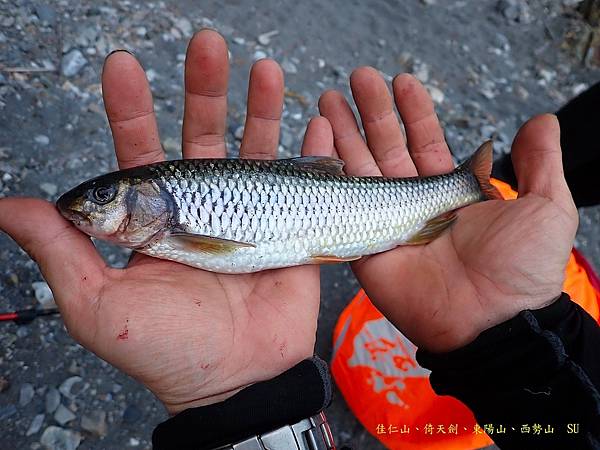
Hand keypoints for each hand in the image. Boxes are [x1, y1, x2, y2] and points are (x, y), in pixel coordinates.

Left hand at [0, 30, 334, 413]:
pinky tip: (316, 123)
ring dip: (261, 107)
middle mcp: (200, 207)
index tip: (122, 65)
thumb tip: (7, 205)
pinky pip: (303, 181)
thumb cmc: (167, 350)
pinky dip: (312, 153)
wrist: (238, 380)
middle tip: (208, 45)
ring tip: (267, 69)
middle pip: (201, 135)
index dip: (129, 106)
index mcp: (154, 218)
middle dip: (203, 89)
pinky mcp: (288, 228)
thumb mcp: (99, 307)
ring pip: (254, 148)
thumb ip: (61, 253)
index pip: (138, 150)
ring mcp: (248, 213)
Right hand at [318, 67, 577, 351]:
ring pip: (360, 170)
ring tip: (327, 100)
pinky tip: (317, 145)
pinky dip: (328, 176)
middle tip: (356, 78)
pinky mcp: (363, 246)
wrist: (490, 322)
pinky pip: (342, 207)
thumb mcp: (546, 208)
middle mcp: (415, 204)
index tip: (400, 81)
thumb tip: (541, 120)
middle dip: (371, 113)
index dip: (413, 111)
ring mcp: (386, 223)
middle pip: (387, 149)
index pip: (427, 142)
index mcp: (451, 193)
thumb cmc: (521, 269)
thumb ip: (540, 163)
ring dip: (343, 134)